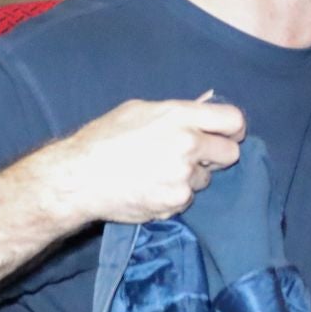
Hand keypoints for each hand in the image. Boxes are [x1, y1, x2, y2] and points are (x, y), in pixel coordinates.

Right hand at [45, 97, 247, 224]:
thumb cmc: (103, 140)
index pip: (233, 120)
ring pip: (206, 177)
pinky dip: (175, 194)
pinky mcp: (177, 200)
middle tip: (197, 157)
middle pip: (231, 152)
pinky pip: (188, 197)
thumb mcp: (139, 111)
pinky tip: (151, 187)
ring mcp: (184, 175)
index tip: (227, 135)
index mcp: (180, 116)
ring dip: (191, 176)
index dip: (232, 129)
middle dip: (217, 155)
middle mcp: (188, 144)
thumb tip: (203, 112)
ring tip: (159, 172)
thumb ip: (176, 112)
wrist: (78, 178)